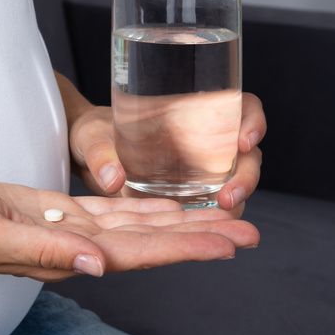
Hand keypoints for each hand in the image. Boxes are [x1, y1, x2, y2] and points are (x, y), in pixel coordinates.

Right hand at [0, 174, 258, 282]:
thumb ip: (42, 251)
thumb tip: (98, 265)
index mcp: (63, 257)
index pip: (136, 253)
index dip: (183, 249)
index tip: (226, 246)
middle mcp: (76, 249)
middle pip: (150, 243)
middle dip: (200, 238)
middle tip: (251, 233)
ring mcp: (72, 232)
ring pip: (140, 227)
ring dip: (184, 224)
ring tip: (228, 220)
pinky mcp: (62, 214)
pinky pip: (116, 211)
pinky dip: (150, 209)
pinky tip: (176, 207)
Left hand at [68, 92, 266, 217]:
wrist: (82, 157)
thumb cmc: (92, 135)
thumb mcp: (91, 137)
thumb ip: (99, 153)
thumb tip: (111, 178)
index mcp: (192, 110)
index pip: (240, 105)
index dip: (251, 119)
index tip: (244, 138)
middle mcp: (205, 139)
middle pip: (246, 152)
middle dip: (246, 174)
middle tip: (228, 195)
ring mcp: (201, 169)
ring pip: (235, 181)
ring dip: (237, 198)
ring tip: (222, 213)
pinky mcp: (188, 196)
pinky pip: (213, 205)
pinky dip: (216, 217)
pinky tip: (208, 229)